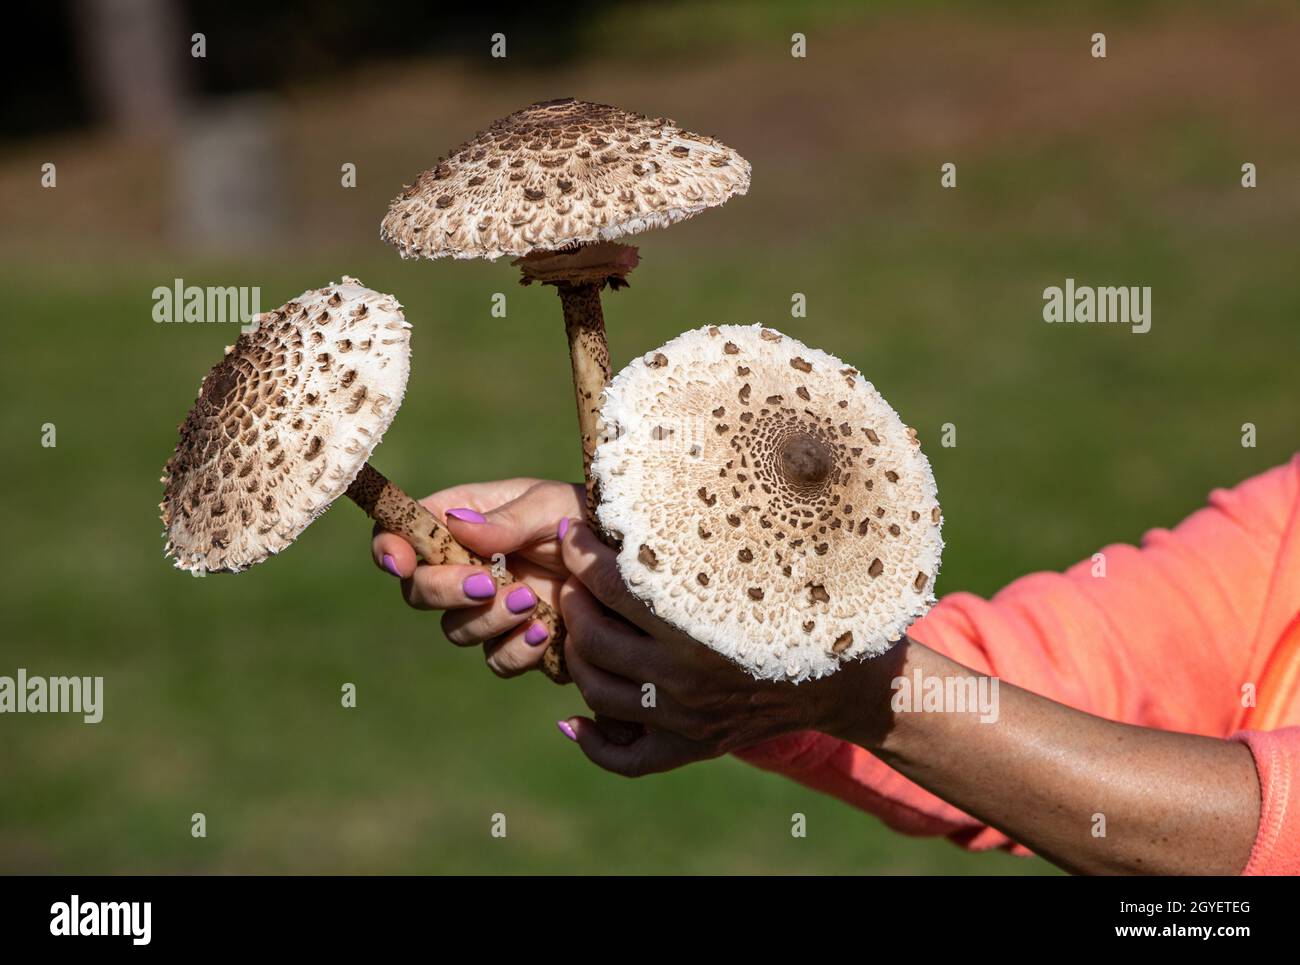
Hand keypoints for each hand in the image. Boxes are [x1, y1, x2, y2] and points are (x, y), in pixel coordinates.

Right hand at [370, 478, 583, 676]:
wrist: (631, 565)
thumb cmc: (587, 516)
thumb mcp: (552, 505)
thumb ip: (507, 519)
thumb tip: (457, 526)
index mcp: (463, 520)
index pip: (403, 534)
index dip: (389, 549)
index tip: (400, 563)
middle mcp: (467, 566)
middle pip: (419, 591)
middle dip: (444, 590)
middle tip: (487, 583)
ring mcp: (490, 609)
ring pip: (457, 630)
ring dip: (487, 620)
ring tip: (530, 601)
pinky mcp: (519, 643)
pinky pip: (499, 660)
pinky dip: (517, 651)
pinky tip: (546, 632)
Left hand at [554, 519, 884, 775]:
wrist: (847, 680)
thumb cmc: (805, 606)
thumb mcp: (762, 567)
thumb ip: (708, 540)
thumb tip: (658, 482)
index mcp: (702, 630)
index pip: (615, 585)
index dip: (582, 553)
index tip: (573, 529)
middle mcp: (689, 679)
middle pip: (595, 638)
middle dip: (574, 599)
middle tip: (574, 575)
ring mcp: (687, 719)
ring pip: (596, 690)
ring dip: (575, 653)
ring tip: (579, 624)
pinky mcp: (692, 747)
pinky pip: (625, 759)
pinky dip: (592, 741)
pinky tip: (571, 719)